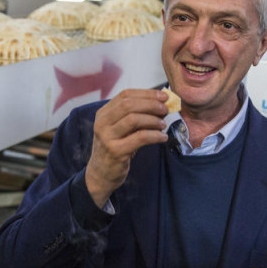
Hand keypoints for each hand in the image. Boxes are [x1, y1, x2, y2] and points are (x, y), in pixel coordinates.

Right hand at [85, 89, 168, 206]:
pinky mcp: (116, 151)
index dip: (146, 93)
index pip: (125, 95)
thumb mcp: (119, 129)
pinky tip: (163, 138)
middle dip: (151, 104)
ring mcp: (107, 137)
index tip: (163, 96)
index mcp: (103, 113)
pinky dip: (155, 135)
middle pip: (128, 105)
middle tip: (165, 109)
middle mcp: (102, 122)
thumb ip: (134, 116)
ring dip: (152, 120)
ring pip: (133, 119)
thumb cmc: (114, 148)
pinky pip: (140, 138)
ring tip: (163, 124)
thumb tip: (160, 104)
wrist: (101, 174)